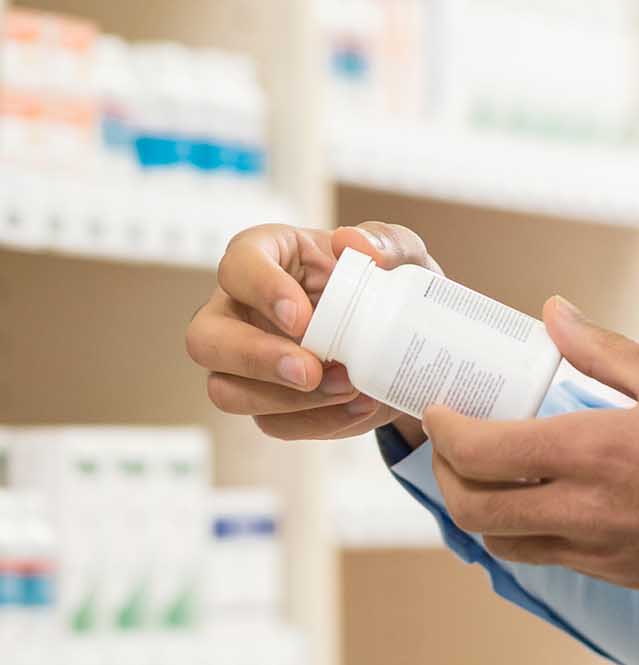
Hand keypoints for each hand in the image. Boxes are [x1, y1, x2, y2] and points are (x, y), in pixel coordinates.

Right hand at [185, 219, 441, 443]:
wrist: (407, 336)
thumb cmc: (389, 280)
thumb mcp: (400, 252)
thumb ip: (384, 241)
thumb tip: (350, 242)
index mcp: (266, 256)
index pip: (238, 265)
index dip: (261, 290)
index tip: (302, 317)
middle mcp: (239, 309)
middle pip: (205, 339)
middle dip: (255, 359)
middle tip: (310, 370)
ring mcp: (244, 360)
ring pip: (227, 391)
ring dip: (286, 399)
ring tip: (348, 387)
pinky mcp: (265, 401)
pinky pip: (271, 423)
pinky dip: (317, 421)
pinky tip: (357, 406)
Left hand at [425, 298, 638, 605]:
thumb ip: (603, 348)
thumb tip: (553, 315)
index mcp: (597, 450)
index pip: (486, 451)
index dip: (447, 431)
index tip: (439, 408)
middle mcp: (588, 510)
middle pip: (476, 509)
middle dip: (447, 475)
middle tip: (452, 444)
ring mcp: (602, 553)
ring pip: (505, 543)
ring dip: (482, 510)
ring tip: (491, 474)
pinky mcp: (621, 578)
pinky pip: (551, 559)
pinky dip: (528, 531)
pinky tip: (546, 500)